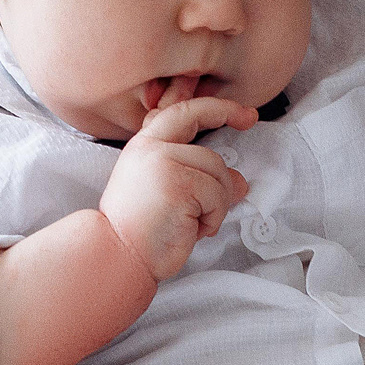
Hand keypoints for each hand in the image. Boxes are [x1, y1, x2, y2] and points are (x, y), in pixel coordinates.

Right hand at [98, 98, 257, 279]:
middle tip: (230, 170)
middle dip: (223, 177)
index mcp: (145, 146)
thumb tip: (239, 181)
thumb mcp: (169, 194)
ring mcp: (164, 163)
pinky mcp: (178, 184)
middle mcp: (152, 149)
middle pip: (209, 155)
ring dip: (215, 207)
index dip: (218, 108)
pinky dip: (213, 218)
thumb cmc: (141, 232)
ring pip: (218, 176)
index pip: (185, 112)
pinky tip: (191, 230)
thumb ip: (198, 177)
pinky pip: (217, 196)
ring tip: (191, 224)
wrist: (119, 256)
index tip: (245, 114)